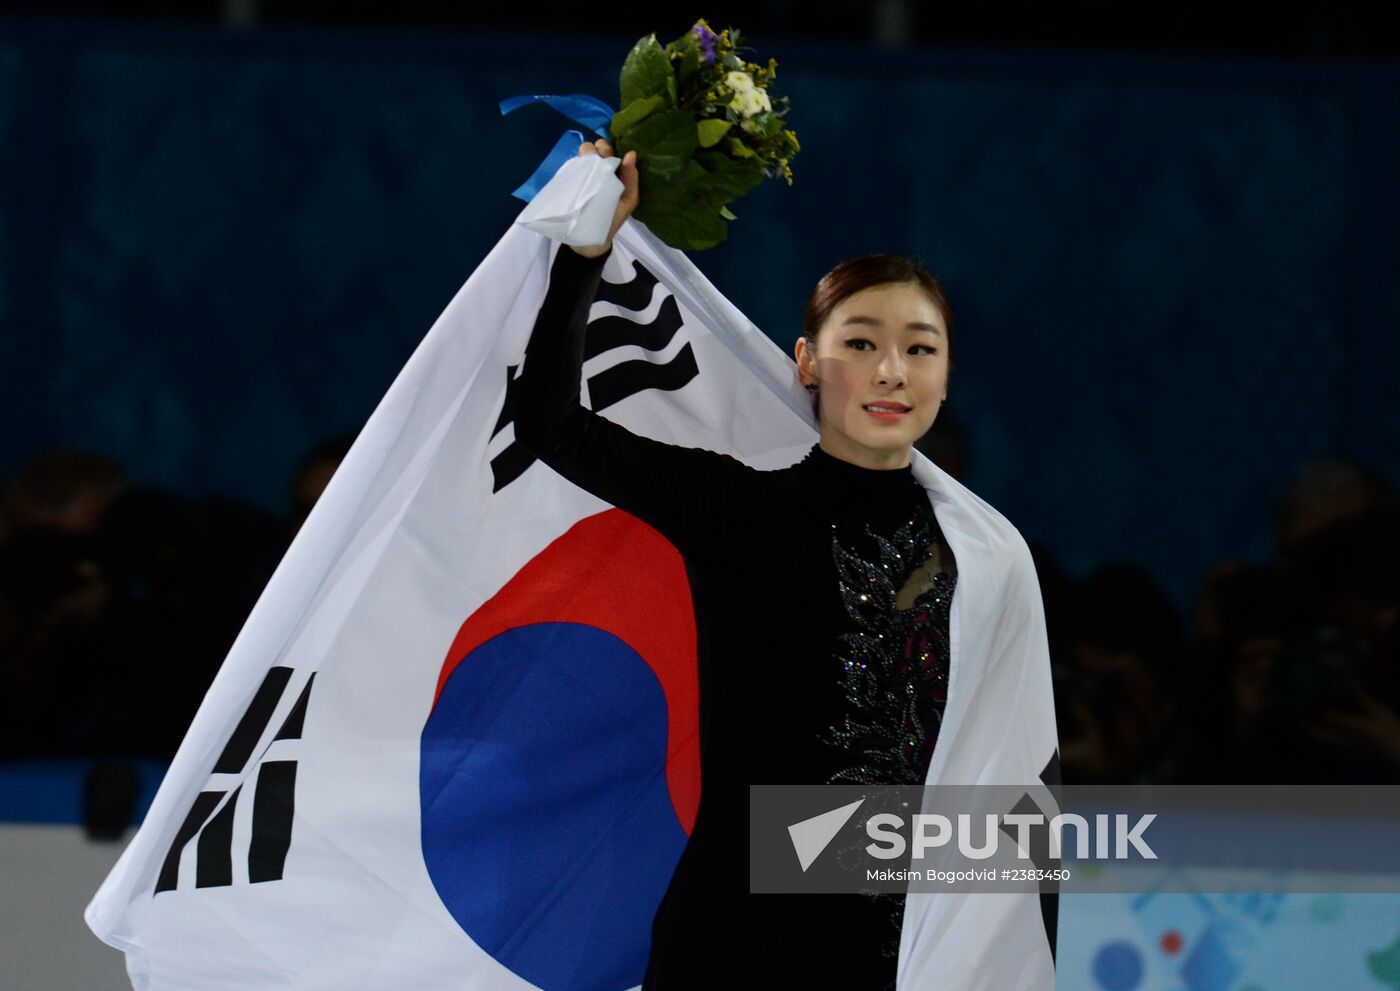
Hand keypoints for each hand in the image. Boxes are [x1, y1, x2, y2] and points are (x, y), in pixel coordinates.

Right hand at [570, 139, 638, 258]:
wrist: (590, 241)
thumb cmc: (612, 220)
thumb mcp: (628, 201)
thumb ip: (631, 179)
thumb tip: (631, 154)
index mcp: (613, 173)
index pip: (609, 151)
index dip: (607, 147)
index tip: (607, 153)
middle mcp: (598, 171)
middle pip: (595, 148)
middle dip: (598, 147)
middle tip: (599, 157)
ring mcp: (583, 176)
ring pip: (583, 154)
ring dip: (586, 153)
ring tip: (588, 164)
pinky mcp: (570, 183)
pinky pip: (572, 167)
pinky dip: (575, 164)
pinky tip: (579, 170)